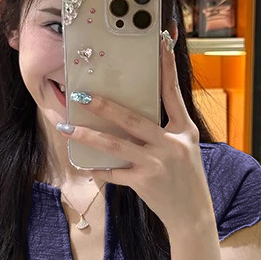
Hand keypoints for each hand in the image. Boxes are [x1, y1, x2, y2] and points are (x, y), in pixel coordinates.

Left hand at [57, 32, 213, 235]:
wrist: (193, 216)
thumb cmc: (187, 180)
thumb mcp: (185, 149)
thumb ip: (167, 130)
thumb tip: (138, 115)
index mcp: (183, 131)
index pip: (172, 94)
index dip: (166, 68)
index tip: (160, 43)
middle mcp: (170, 145)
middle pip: (132, 119)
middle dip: (104, 107)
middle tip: (82, 96)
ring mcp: (156, 164)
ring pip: (115, 146)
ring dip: (88, 137)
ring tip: (66, 128)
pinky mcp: (144, 183)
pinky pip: (115, 174)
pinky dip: (100, 170)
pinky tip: (86, 166)